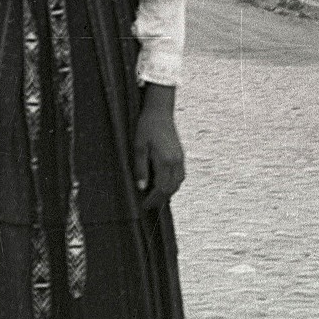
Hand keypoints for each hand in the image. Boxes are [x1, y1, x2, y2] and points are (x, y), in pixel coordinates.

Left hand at [133, 84, 184, 213]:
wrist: (160, 112)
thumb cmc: (146, 127)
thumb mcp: (138, 147)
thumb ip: (140, 168)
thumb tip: (142, 187)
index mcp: (165, 161)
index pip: (162, 188)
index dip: (153, 199)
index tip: (144, 206)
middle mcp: (176, 162)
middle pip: (171, 189)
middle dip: (160, 199)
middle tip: (148, 205)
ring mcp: (180, 159)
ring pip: (178, 183)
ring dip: (167, 193)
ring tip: (154, 198)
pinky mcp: (180, 155)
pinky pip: (179, 176)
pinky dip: (172, 184)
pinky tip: (163, 185)